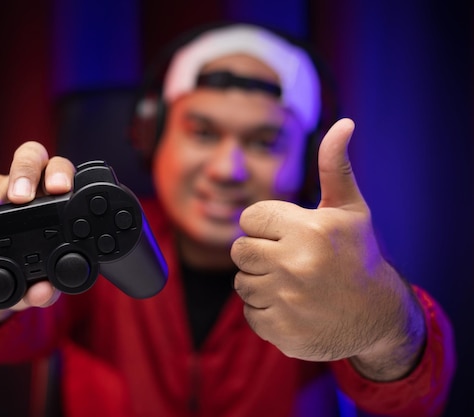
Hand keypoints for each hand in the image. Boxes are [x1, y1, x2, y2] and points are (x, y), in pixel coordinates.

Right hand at [0, 141, 75, 325]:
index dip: (60, 174)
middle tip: (22, 197)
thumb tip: (43, 292)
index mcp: (55, 201)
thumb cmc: (26, 271)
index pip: (61, 171)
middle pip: (32, 157)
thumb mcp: (38, 282)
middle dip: (27, 172)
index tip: (59, 189)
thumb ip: (43, 288)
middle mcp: (27, 189)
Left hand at [231, 118, 425, 379]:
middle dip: (259, 252)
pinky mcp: (281, 331)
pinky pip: (250, 312)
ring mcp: (287, 301)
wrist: (378, 315)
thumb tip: (343, 123)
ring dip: (261, 282)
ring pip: (241, 282)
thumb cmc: (358, 254)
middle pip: (239, 250)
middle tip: (289, 259)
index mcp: (308, 230)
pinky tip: (293, 306)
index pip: (249, 218)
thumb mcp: (350, 209)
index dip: (265, 225)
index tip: (288, 234)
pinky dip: (266, 310)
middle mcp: (295, 265)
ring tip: (293, 283)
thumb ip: (335, 167)